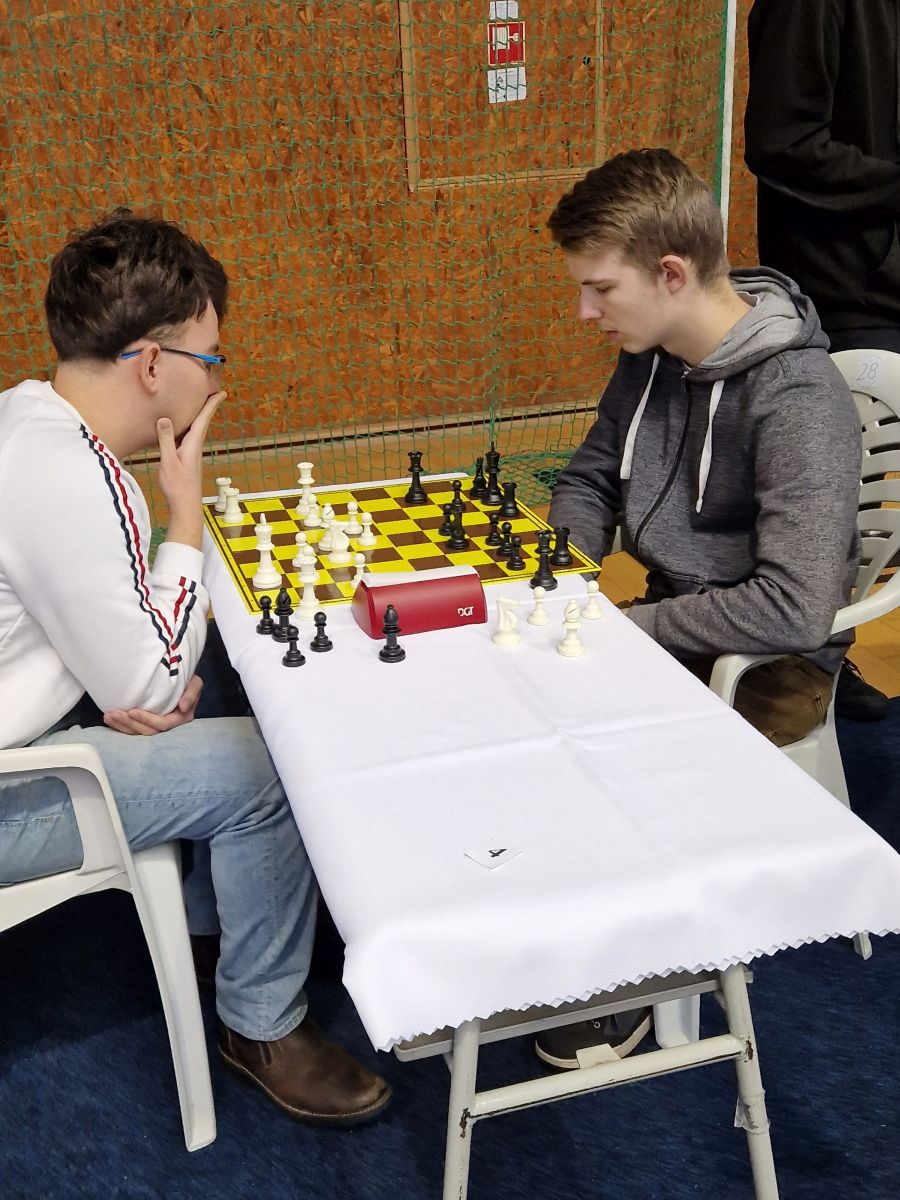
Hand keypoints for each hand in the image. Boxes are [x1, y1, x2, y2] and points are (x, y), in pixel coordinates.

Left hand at [103, 674, 203, 735]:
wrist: (181, 680)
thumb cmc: (188, 680)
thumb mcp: (195, 683)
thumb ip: (192, 693)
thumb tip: (183, 707)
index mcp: (181, 717)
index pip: (162, 724)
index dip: (146, 719)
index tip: (132, 711)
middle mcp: (168, 724)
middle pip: (148, 731)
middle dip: (130, 723)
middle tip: (114, 713)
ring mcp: (156, 725)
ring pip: (138, 731)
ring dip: (122, 725)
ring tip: (108, 716)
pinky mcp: (146, 723)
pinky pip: (133, 728)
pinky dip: (120, 725)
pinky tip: (109, 719)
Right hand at [157, 390, 225, 547]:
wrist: (185, 505)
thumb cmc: (178, 486)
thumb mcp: (168, 461)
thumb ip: (166, 440)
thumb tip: (164, 418)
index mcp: (193, 443)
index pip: (204, 418)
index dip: (212, 404)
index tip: (222, 392)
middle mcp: (195, 445)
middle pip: (202, 420)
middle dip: (207, 404)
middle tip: (212, 389)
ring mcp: (192, 451)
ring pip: (195, 428)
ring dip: (197, 414)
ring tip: (197, 401)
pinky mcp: (187, 457)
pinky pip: (187, 435)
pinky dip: (187, 425)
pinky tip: (180, 424)